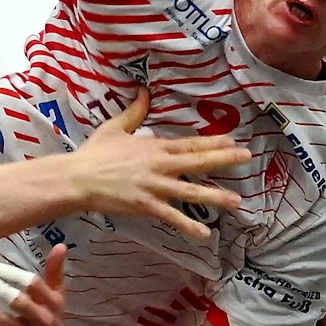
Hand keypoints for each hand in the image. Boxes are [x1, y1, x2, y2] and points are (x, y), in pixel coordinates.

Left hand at [0, 244, 71, 325]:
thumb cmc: (52, 317)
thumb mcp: (57, 295)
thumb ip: (55, 270)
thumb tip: (61, 245)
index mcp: (50, 303)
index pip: (34, 285)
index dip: (15, 275)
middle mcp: (41, 319)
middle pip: (20, 303)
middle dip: (1, 290)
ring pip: (10, 325)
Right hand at [65, 88, 248, 238]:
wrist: (78, 179)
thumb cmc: (94, 154)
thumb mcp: (114, 127)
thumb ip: (134, 111)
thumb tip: (144, 90)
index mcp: (154, 147)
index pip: (189, 143)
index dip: (212, 141)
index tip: (232, 140)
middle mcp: (159, 165)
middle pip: (197, 161)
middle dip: (224, 159)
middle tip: (247, 157)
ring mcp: (154, 187)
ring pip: (190, 191)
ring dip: (215, 196)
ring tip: (237, 202)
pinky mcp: (146, 206)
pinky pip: (172, 217)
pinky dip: (188, 226)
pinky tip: (205, 234)